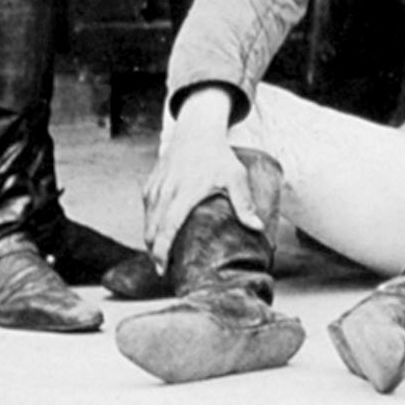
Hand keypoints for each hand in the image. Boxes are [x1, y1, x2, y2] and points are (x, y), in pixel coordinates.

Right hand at [142, 92, 251, 260]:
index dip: (161, 251)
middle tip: (165, 272)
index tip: (162, 269)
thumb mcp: (235, 176)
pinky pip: (146, 213)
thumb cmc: (218, 156)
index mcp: (184, 193)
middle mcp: (164, 193)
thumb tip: (257, 228)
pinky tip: (159, 238)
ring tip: (162, 259)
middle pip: (152, 231)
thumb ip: (244, 203)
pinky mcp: (149, 187)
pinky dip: (150, 227)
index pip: (167, 228)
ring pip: (147, 223)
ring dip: (151, 242)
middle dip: (155, 254)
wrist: (196, 132)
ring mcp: (154, 189)